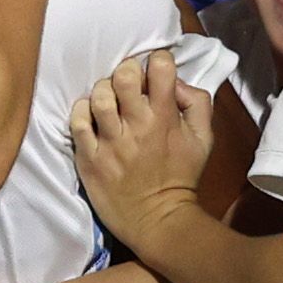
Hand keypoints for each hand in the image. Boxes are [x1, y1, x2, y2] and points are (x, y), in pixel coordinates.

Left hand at [73, 54, 214, 242]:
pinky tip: (91, 118)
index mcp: (165, 117)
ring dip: (104, 90)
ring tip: (110, 102)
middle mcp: (136, 126)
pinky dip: (82, 112)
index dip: (158, 62)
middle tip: (129, 85)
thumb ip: (197, 103)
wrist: (158, 220)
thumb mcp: (204, 139)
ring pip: (98, 96)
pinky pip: (77, 122)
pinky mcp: (90, 158)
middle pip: (124, 75)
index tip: (155, 75)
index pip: (160, 66)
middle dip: (128, 72)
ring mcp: (110, 142)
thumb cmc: (181, 177)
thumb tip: (176, 82)